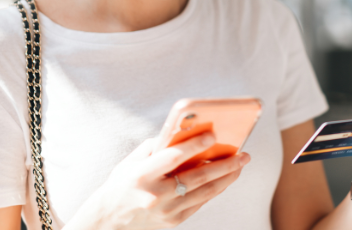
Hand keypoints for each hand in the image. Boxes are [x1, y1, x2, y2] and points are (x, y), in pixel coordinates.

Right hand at [67, 133, 249, 229]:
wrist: (107, 222)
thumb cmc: (122, 184)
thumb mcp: (130, 163)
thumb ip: (157, 147)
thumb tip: (186, 132)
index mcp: (141, 176)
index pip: (172, 158)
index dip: (194, 146)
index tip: (213, 134)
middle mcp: (155, 195)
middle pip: (198, 177)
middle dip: (225, 164)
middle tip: (244, 153)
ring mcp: (166, 211)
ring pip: (205, 192)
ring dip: (227, 177)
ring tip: (241, 163)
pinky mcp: (173, 222)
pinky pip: (201, 202)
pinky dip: (215, 188)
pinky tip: (226, 177)